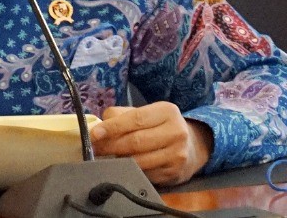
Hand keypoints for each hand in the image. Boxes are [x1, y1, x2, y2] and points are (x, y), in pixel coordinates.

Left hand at [90, 102, 212, 185]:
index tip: (95, 134)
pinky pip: (144, 174)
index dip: (113, 127)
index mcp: (167, 111)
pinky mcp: (174, 173)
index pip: (135, 118)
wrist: (192, 146)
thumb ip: (122, 115)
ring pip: (138, 161)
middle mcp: (175, 131)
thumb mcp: (147, 113)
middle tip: (94, 148)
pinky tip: (123, 167)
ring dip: (117, 161)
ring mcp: (176, 154)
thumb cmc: (161, 127)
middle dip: (110, 146)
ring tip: (105, 158)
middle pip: (135, 142)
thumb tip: (99, 125)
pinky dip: (130, 171)